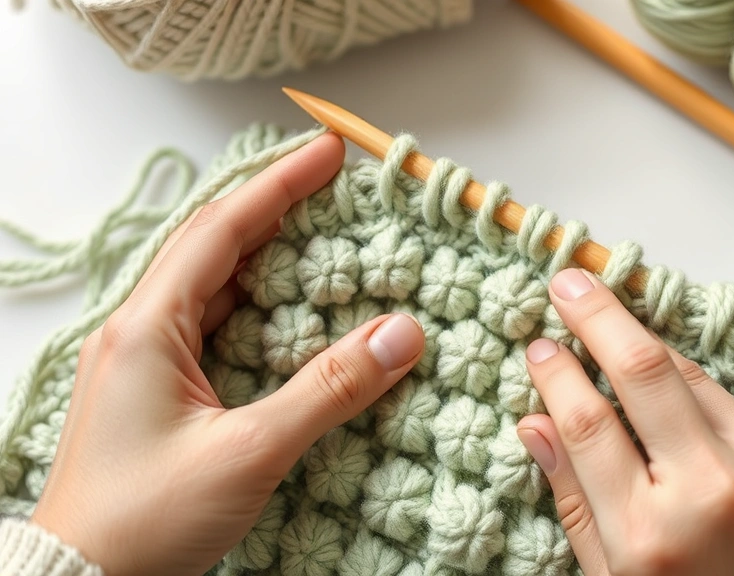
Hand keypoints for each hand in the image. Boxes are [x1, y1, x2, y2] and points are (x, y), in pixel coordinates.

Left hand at [30, 134, 425, 575]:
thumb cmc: (145, 520)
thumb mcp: (247, 452)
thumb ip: (328, 390)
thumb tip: (401, 333)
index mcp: (147, 327)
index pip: (221, 231)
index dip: (278, 185)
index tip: (329, 152)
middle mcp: (140, 331)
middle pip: (214, 247)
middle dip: (275, 210)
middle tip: (334, 186)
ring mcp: (145, 362)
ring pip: (213, 287)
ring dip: (266, 256)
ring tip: (320, 234)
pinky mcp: (158, 393)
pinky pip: (213, 326)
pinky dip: (256, 305)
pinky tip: (289, 311)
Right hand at [516, 269, 733, 574]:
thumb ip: (575, 499)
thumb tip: (535, 423)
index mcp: (646, 535)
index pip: (587, 425)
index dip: (557, 376)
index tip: (538, 347)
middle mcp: (704, 491)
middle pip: (642, 372)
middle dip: (600, 316)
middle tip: (568, 281)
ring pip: (684, 372)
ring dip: (640, 334)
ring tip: (603, 306)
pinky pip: (718, 394)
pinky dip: (679, 371)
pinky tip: (651, 359)